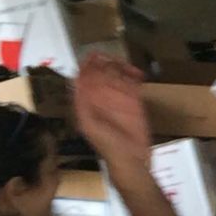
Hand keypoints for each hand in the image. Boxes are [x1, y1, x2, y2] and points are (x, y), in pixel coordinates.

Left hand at [73, 54, 152, 168]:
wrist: (130, 160)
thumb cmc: (108, 146)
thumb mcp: (90, 125)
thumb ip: (83, 104)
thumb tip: (77, 82)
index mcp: (87, 102)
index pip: (84, 78)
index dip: (88, 66)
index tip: (94, 54)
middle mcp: (102, 98)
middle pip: (102, 74)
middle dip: (107, 64)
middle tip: (113, 56)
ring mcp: (118, 100)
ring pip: (118, 77)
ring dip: (122, 69)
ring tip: (127, 66)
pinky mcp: (134, 104)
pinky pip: (133, 86)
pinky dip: (135, 78)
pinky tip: (138, 74)